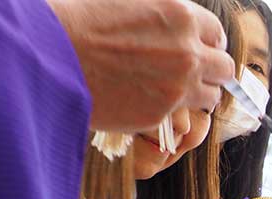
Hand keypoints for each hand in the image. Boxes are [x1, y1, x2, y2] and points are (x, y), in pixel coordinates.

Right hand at [48, 0, 235, 131]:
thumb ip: (159, 17)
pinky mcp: (162, 113)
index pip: (216, 33)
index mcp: (179, 15)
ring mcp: (178, 85)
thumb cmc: (77, 19)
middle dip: (211, 71)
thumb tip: (171, 26)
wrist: (47, 51)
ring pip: (211, 96)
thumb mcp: (124, 2)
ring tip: (175, 92)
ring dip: (198, 94)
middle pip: (224, 68)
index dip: (207, 43)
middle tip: (194, 75)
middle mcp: (187, 50)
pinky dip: (171, 112)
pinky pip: (181, 116)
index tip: (198, 50)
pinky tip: (148, 102)